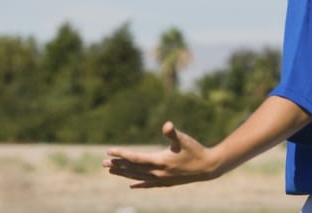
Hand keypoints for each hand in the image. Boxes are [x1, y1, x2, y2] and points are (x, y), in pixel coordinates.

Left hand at [103, 121, 217, 187]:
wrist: (209, 168)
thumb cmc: (195, 150)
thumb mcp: (184, 139)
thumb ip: (173, 133)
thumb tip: (167, 125)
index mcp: (160, 162)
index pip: (135, 158)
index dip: (121, 154)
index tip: (109, 151)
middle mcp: (158, 173)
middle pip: (133, 169)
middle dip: (117, 165)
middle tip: (102, 163)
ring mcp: (162, 179)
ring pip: (138, 177)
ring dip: (124, 174)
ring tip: (111, 171)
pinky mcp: (166, 182)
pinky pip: (148, 184)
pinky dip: (139, 184)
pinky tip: (131, 186)